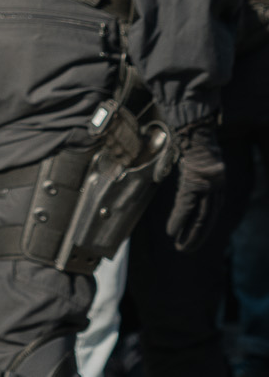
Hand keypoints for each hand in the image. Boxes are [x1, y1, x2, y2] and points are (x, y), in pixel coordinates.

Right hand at [167, 122, 225, 252]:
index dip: (200, 228)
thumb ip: (196, 173)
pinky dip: (179, 221)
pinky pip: (187, 208)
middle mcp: (214, 192)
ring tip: (180, 247)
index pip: (208, 213)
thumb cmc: (196, 145)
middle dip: (196, 237)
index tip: (191, 237)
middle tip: (185, 250)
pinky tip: (171, 232)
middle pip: (206, 220)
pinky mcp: (196, 186)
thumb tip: (190, 174)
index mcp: (216, 188)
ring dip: (189, 235)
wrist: (198, 135)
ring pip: (200, 218)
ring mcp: (207, 190)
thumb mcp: (199, 162)